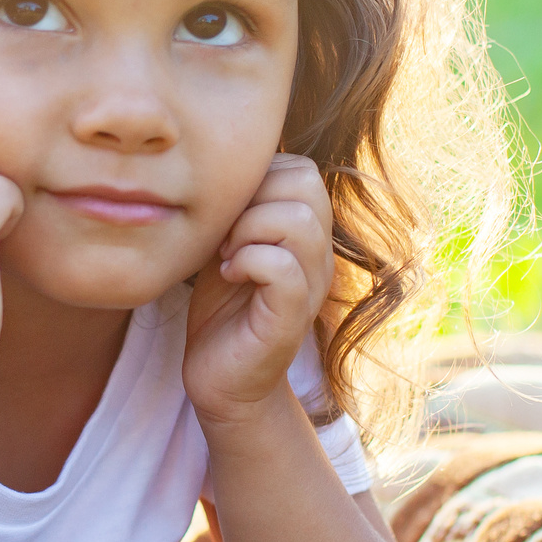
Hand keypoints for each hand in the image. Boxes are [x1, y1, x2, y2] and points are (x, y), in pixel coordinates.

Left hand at [184, 154, 335, 427]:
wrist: (222, 380)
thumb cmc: (222, 308)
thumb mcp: (229, 242)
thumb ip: (240, 205)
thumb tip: (227, 161)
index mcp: (307, 232)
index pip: (301, 169)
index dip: (257, 179)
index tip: (229, 216)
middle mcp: (319, 255)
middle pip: (306, 184)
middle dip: (253, 198)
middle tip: (226, 235)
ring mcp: (311, 286)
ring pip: (297, 221)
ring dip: (248, 230)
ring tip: (227, 255)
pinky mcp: (291, 317)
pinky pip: (283, 266)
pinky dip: (247, 261)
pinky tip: (228, 275)